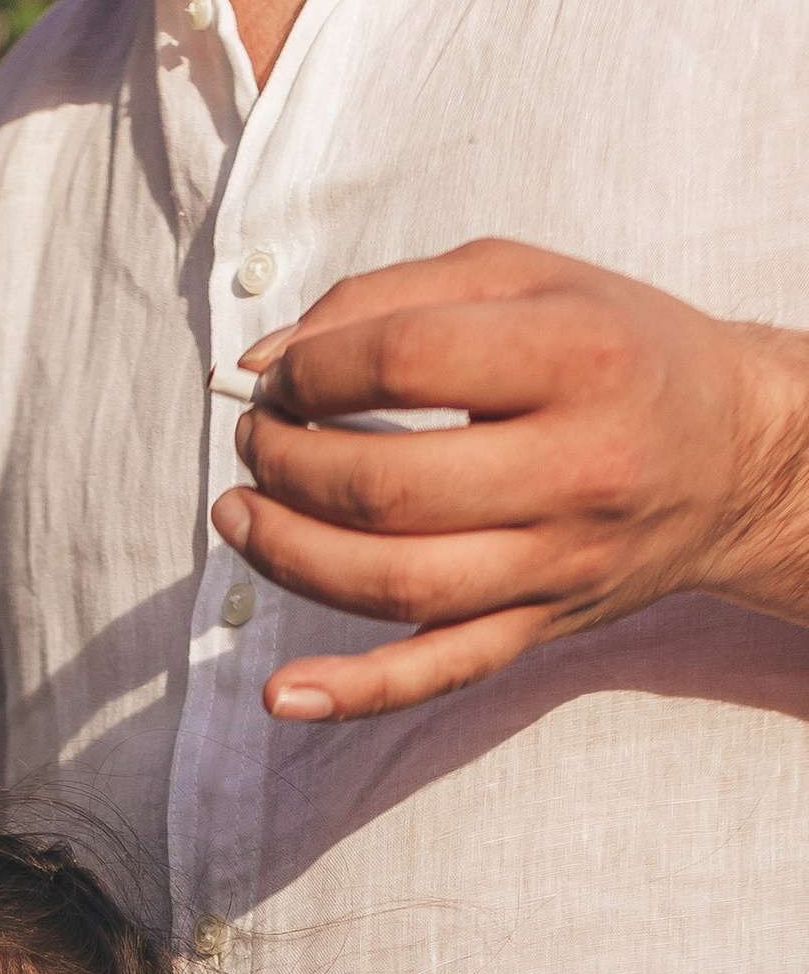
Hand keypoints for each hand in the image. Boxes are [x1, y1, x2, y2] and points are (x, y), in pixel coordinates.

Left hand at [212, 238, 808, 723]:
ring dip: (290, 555)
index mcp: (577, 357)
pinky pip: (438, 672)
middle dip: (288, 465)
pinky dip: (352, 691)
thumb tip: (267, 363)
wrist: (734, 454)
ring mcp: (556, 564)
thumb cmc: (617, 350)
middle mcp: (574, 469)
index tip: (279, 378)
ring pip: (395, 583)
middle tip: (254, 443)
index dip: (313, 372)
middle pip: (388, 486)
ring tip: (239, 516)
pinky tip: (282, 693)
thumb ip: (392, 298)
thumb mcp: (528, 279)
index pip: (405, 363)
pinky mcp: (540, 628)